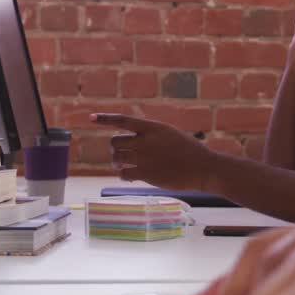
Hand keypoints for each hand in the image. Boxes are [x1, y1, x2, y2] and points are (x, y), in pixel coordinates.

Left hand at [91, 113, 219, 190]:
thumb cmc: (190, 152)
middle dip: (115, 148)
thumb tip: (133, 142)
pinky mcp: (146, 174)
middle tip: (119, 154)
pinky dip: (123, 175)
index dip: (105, 119)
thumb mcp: (171, 135)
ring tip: (122, 164)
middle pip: (115, 141)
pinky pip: (124, 173)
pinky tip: (129, 176)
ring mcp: (145, 158)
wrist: (204, 168)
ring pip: (117, 157)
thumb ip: (152, 135)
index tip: (91, 118)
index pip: (123, 120)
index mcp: (153, 127)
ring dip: (116, 161)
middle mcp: (146, 141)